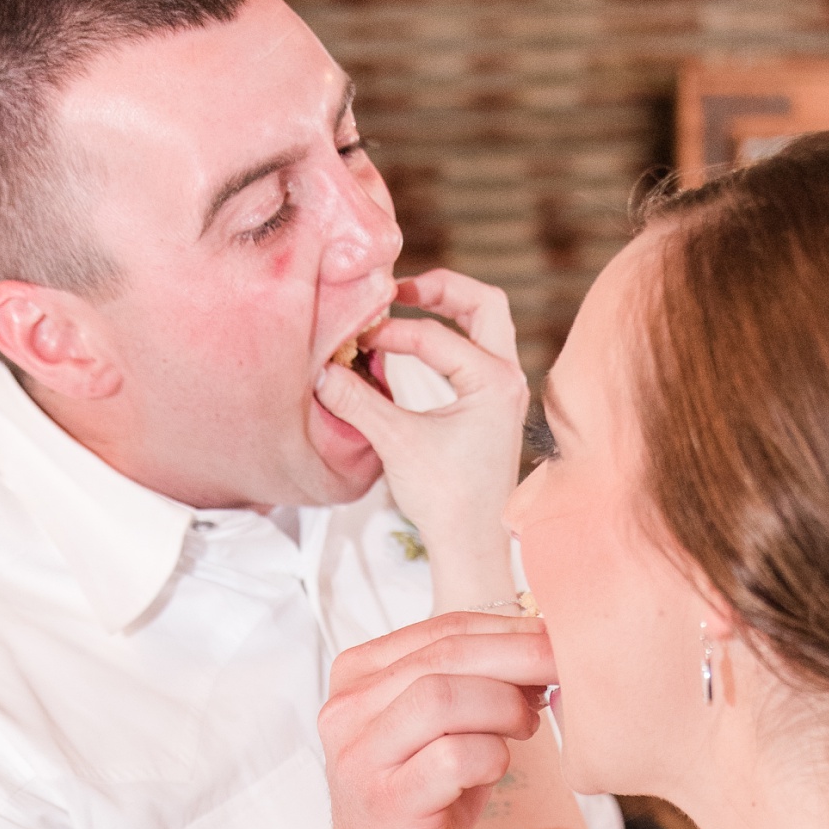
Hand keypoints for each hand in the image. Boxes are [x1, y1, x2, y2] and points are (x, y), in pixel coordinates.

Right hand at [311, 269, 527, 605]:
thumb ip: (357, 400)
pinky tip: (414, 343)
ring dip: (448, 307)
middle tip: (396, 288)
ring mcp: (507, 389)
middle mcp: (509, 378)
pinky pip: (478, 348)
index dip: (390, 331)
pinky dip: (449, 334)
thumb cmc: (444, 496)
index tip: (356, 338)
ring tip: (403, 303)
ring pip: (487, 323)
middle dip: (439, 288)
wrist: (472, 540)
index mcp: (493, 383)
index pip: (434, 335)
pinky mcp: (497, 401)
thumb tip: (319, 370)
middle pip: (484, 304)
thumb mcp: (395, 442)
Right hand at [322, 609, 558, 828]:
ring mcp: (362, 754)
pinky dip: (492, 755)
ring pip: (443, 697)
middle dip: (520, 657)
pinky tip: (498, 766)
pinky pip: (453, 757)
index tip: (555, 639)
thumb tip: (546, 647)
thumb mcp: (447, 727)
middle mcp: (350, 708)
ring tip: (527, 726)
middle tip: (564, 670)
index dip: (510, 629)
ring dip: (504, 707)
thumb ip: (479, 684)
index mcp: (360, 675)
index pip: (444, 629)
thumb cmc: (425, 795)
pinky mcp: (387, 799)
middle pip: (447, 656)